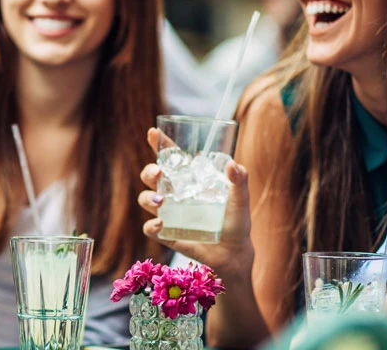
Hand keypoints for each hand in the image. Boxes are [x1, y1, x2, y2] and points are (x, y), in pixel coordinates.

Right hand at [137, 128, 253, 277]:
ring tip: (161, 200)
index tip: (154, 133)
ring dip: (148, 197)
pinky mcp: (166, 233)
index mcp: (189, 180)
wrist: (233, 254)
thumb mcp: (240, 200)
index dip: (160, 145)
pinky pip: (150, 228)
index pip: (170, 158)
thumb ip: (239, 182)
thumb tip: (234, 164)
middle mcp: (174, 193)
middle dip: (149, 171)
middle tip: (158, 173)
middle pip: (151, 176)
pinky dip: (151, 225)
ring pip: (146, 199)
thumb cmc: (235, 222)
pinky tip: (161, 224)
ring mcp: (168, 213)